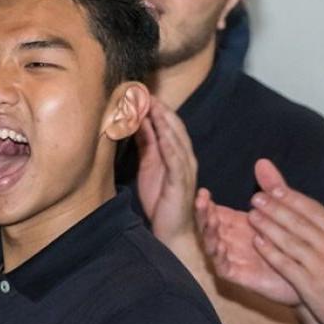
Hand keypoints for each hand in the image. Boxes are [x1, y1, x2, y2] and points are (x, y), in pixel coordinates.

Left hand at [135, 98, 199, 251]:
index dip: (157, 108)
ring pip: (177, 140)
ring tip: (153, 105)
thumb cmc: (161, 201)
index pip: (169, 125)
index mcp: (177, 154)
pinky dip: (170, 145)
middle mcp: (185, 158)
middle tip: (145, 92)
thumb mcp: (149, 166)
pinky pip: (176, 160)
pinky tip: (162, 133)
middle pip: (174, 127)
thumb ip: (146, 144)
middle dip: (161, 109)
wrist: (172, 231)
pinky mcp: (181, 183)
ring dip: (165, 122)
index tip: (142, 92)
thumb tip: (137, 121)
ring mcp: (186, 170)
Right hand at [198, 190, 298, 305]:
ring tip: (209, 220)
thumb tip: (261, 161)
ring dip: (208, 233)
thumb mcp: (280, 211)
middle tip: (201, 201)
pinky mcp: (239, 275)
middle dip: (203, 214)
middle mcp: (231, 240)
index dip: (206, 203)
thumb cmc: (291, 242)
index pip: (215, 212)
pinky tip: (220, 246)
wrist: (307, 273)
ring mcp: (233, 258)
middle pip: (209, 226)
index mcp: (237, 224)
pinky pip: (224, 267)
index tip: (203, 192)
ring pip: (212, 245)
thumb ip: (270, 188)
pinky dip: (219, 257)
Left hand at [250, 160, 323, 323]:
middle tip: (257, 198)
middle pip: (298, 222)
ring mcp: (320, 266)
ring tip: (252, 216)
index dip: (292, 198)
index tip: (275, 189)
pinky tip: (258, 243)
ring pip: (289, 241)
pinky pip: (286, 265)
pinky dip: (271, 253)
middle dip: (275, 208)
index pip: (314, 210)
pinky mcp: (310, 285)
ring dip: (268, 227)